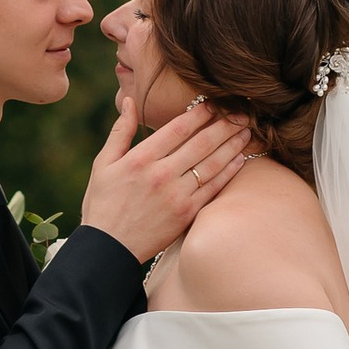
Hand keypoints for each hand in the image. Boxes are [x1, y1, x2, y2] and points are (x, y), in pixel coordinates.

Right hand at [80, 90, 249, 265]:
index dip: (200, 113)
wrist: (108, 247)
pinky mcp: (186, 213)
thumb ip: (119, 131)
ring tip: (246, 132)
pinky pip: (212, 188)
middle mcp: (161, 174)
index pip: (178, 128)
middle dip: (224, 125)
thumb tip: (129, 101)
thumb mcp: (104, 164)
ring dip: (232, 145)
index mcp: (141, 158)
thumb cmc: (103, 203)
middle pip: (201, 143)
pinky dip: (228, 172)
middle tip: (241, 113)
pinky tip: (239, 159)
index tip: (215, 103)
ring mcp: (176, 195)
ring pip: (211, 164)